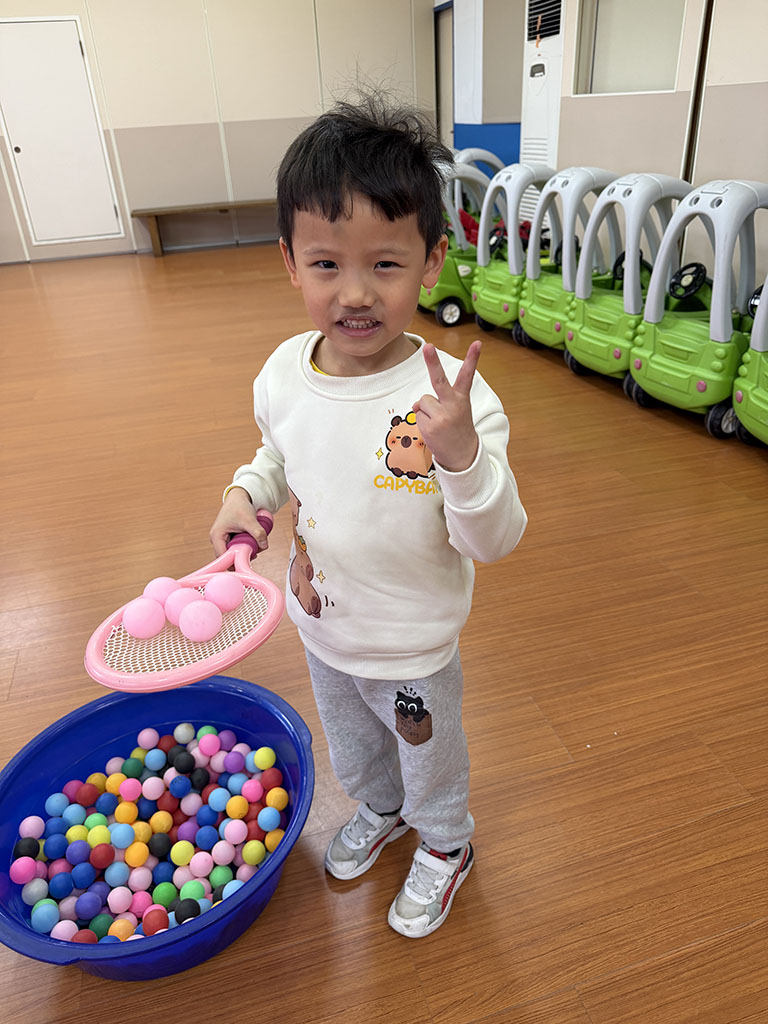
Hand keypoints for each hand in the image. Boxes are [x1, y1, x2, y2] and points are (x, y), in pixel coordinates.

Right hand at [209, 487, 269, 556]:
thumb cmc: (239, 506)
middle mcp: (217, 540)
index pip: (222, 557)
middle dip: (242, 556)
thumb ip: (258, 533)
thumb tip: (264, 545)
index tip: (247, 560)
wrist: (239, 498)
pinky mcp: (230, 539)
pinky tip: (252, 540)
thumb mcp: (249, 520)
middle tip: (254, 549)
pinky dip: (246, 546)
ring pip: (235, 553)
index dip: (234, 561)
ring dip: (246, 551)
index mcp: (216, 536)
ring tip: (254, 542)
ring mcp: (223, 540)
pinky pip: (238, 548)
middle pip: (229, 557)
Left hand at [412, 340, 480, 471]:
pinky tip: (433, 430)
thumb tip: (416, 404)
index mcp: (462, 399)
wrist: (463, 457)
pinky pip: (417, 415)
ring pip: (422, 402)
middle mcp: (453, 406)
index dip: (473, 359)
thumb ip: (437, 402)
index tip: (477, 343)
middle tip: (428, 346)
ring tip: (438, 423)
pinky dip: (422, 421)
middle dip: (433, 362)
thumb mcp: (454, 412)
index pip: (467, 376)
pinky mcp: (430, 428)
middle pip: (439, 381)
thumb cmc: (457, 429)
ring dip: (426, 411)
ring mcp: (441, 417)